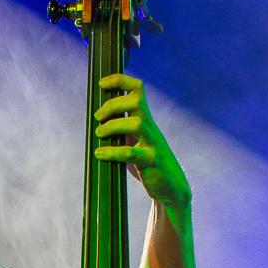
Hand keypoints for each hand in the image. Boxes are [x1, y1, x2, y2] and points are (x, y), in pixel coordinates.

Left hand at [94, 73, 190, 212]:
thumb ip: (120, 130)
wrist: (171, 187)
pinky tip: (100, 154)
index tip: (102, 83)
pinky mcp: (151, 162)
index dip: (120, 80)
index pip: (138, 89)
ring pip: (136, 124)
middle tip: (98, 117)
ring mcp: (152, 144)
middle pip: (137, 101)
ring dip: (113, 126)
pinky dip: (112, 152)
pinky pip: (131, 154)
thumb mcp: (134, 141)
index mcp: (145, 119)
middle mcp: (150, 127)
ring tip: (99, 134)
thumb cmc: (147, 162)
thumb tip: (96, 123)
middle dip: (113, 104)